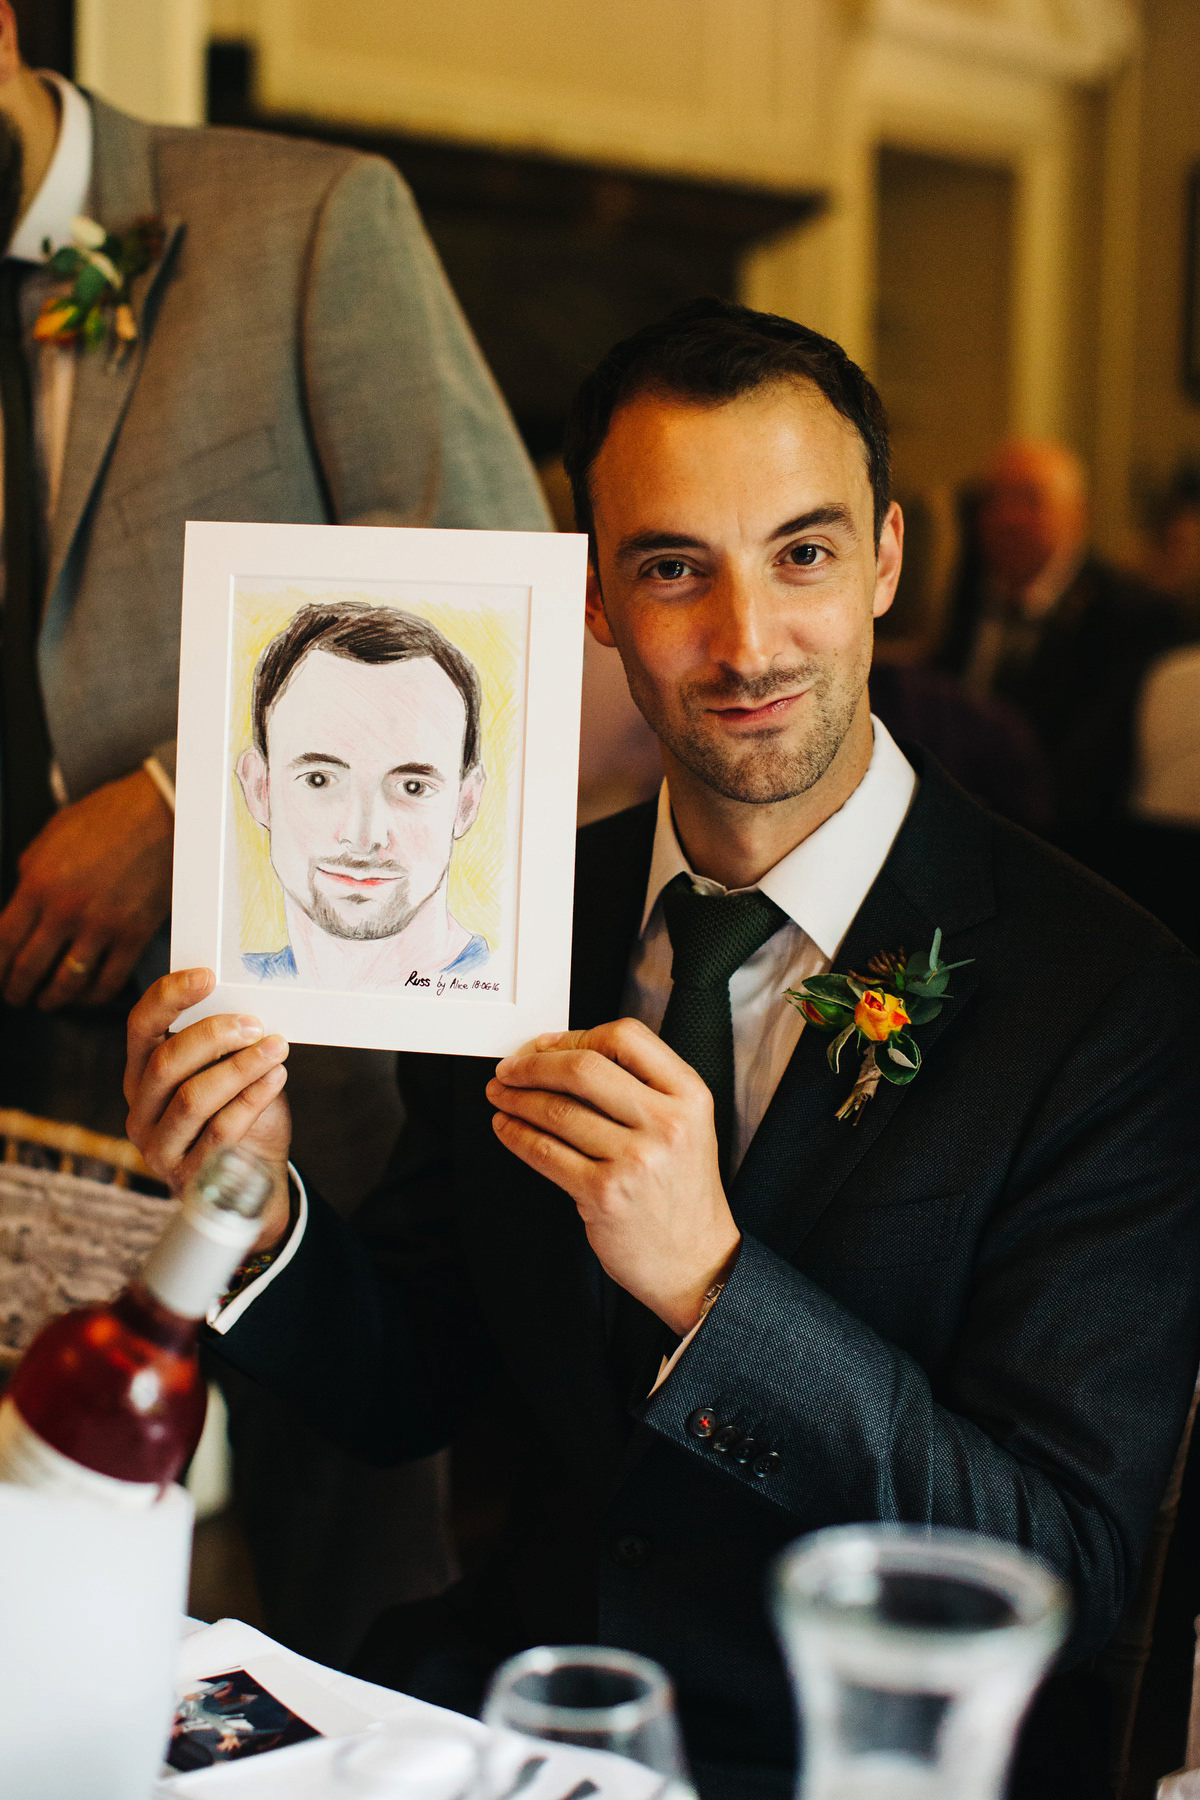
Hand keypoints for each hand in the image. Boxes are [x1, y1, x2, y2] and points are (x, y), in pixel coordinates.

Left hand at [0, 768, 173, 1008]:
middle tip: (14, 994)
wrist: (161, 813)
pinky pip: (109, 980)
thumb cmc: (110, 816)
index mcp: (39, 884)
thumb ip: (31, 873)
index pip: (3, 941)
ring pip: (67, 983)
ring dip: (51, 998)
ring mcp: (102, 927)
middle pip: (29, 968)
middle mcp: (67, 911)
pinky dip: (93, 996)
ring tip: (46, 1000)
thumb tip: (20, 903)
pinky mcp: (134, 936)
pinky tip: (86, 995)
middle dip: (16, 989)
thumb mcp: (51, 836)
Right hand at [124, 968, 292, 1249]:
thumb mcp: (226, 1072)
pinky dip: (251, 1100)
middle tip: (255, 1023)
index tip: (207, 976)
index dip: (169, 997)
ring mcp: (158, 1146)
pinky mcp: (186, 1175)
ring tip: (276, 1048)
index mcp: (142, 1072)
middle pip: (166, 1063)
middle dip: (214, 1036)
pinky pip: (220, 1132)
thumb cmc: (237, 1112)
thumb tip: (250, 1008)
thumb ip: (225, 1045)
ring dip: (240, 1068)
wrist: (251, 1176)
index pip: (141, 1026)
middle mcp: (140, 1108)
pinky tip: (275, 1079)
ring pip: (192, 1098)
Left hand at [486, 1018, 739, 1333]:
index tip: (546, 1046)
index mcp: (689, 1096)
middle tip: (509, 1069)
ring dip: (517, 1098)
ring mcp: (635, 1160)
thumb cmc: (682, 1192)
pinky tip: (506, 1128)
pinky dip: (517, 1135)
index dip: (576, 1036)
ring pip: (557, 1110)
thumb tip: (563, 1055)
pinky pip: (545, 1152)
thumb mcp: (686, 1126)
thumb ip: (642, 1087)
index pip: (626, 1038)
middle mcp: (666, 1123)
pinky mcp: (604, 1194)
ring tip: (501, 1095)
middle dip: (534, 1064)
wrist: (697, 1262)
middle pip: (584, 1068)